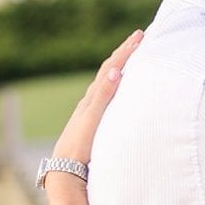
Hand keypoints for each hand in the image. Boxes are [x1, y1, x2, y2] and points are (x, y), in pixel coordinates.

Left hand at [50, 30, 143, 164]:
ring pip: (105, 81)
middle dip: (123, 53)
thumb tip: (115, 70)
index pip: (111, 67)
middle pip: (108, 69)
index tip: (139, 35)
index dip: (125, 50)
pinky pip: (104, 94)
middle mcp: (90, 100)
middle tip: (138, 38)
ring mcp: (89, 110)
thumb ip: (104, 96)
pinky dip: (113, 83)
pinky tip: (115, 87)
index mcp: (92, 97)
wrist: (65, 168)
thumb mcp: (93, 119)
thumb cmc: (79, 146)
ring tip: (130, 56)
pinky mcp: (91, 120)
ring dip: (118, 66)